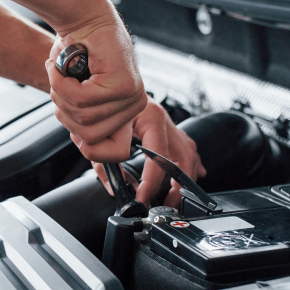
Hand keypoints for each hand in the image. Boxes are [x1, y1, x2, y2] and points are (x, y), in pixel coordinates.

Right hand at [46, 20, 146, 161]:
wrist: (82, 17)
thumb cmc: (76, 53)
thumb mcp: (80, 96)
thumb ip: (84, 120)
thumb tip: (85, 145)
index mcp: (127, 112)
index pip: (113, 152)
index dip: (85, 145)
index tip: (70, 126)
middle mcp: (135, 105)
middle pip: (89, 135)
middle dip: (64, 113)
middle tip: (59, 88)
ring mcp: (132, 95)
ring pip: (83, 116)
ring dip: (59, 94)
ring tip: (59, 74)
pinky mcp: (123, 83)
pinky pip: (81, 98)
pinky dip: (60, 83)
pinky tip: (59, 68)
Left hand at [92, 100, 206, 206]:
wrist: (106, 84)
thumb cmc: (101, 103)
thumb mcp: (96, 133)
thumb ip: (104, 163)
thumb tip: (115, 189)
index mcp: (150, 117)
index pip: (159, 156)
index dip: (152, 182)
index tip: (143, 198)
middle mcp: (164, 119)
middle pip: (184, 157)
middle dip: (178, 187)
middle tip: (166, 205)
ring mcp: (169, 122)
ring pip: (189, 154)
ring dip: (186, 179)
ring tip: (176, 199)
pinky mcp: (167, 127)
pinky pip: (186, 148)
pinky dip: (190, 165)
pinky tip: (192, 177)